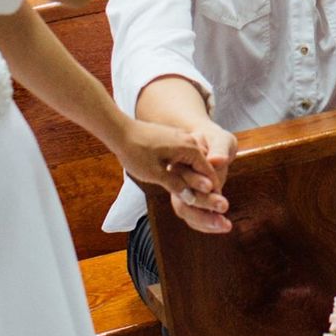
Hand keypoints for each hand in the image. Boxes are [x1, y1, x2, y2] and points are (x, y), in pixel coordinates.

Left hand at [115, 119, 233, 233]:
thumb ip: (176, 185)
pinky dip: (186, 168)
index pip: (208, 171)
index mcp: (189, 148)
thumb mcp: (155, 174)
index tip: (216, 204)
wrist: (119, 131)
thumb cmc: (136, 152)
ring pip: (193, 161)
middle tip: (208, 203)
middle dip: (205, 183)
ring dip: (194, 176)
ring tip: (194, 193)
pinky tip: (181, 179)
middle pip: (203, 166)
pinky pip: (184, 156)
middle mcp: (189, 140)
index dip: (212, 189)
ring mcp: (180, 138)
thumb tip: (192, 199)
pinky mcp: (172, 139)